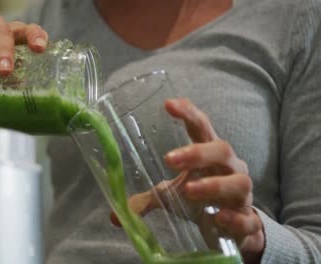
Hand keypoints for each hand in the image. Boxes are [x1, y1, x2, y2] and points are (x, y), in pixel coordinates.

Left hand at [111, 99, 264, 262]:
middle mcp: (230, 168)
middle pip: (222, 149)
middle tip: (170, 159)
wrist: (235, 227)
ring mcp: (242, 194)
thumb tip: (115, 214)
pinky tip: (219, 218)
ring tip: (189, 190)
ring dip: (214, 184)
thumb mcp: (172, 195)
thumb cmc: (201, 199)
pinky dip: (234, 217)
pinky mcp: (248, 221)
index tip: (168, 104)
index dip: (188, 113)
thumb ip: (148, 199)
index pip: (201, 127)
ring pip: (238, 182)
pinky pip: (247, 218)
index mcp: (209, 155)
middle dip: (197, 152)